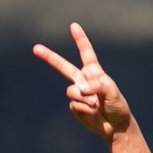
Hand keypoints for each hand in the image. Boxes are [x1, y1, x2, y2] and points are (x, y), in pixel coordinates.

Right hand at [32, 22, 132, 142]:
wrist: (115, 126)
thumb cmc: (117, 106)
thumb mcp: (112, 91)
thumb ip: (97, 85)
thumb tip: (79, 88)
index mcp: (94, 72)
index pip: (86, 53)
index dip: (80, 39)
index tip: (73, 26)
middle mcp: (83, 80)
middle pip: (63, 66)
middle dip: (49, 57)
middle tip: (35, 48)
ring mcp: (77, 93)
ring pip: (72, 91)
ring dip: (85, 98)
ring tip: (96, 105)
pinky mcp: (74, 106)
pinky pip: (74, 104)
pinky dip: (84, 108)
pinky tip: (92, 112)